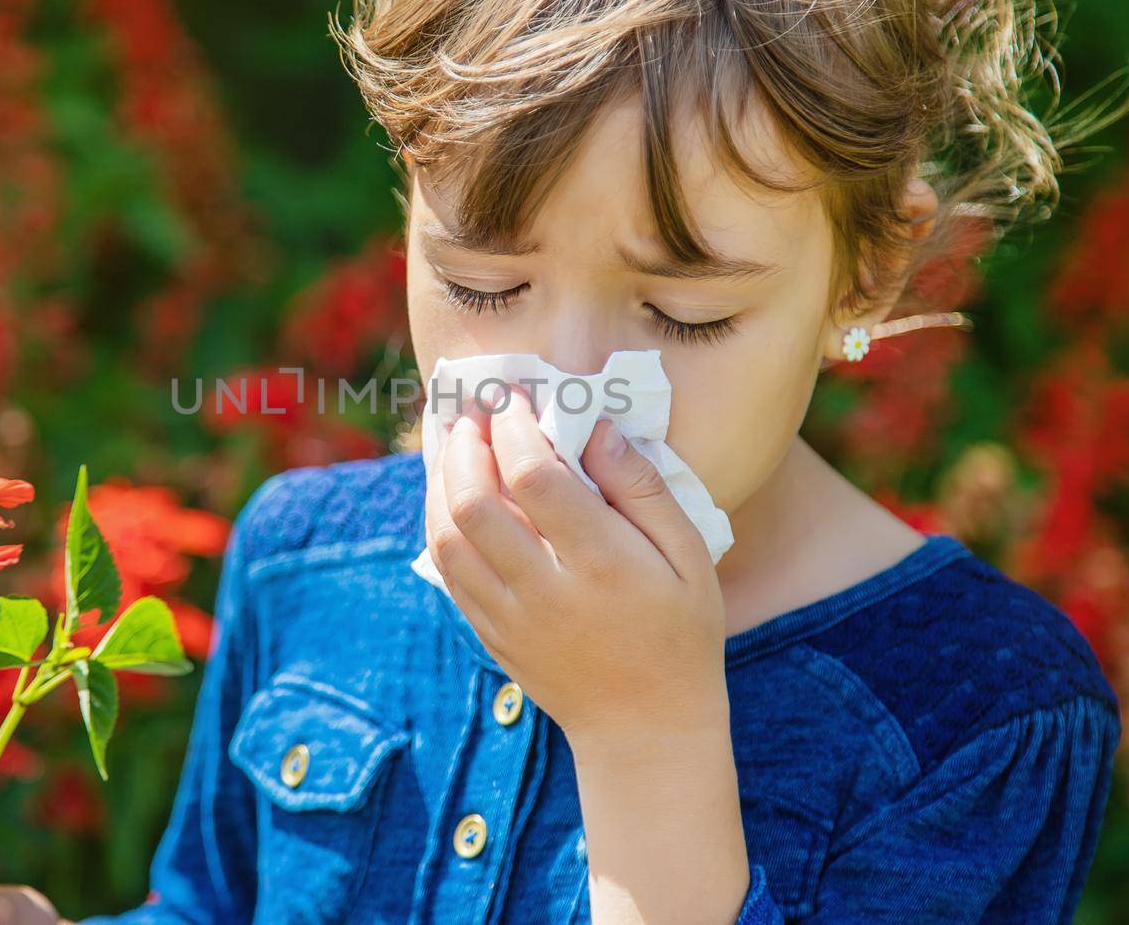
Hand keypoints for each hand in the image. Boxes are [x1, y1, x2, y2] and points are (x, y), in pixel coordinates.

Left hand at [423, 384, 730, 756]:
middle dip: (464, 447)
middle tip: (474, 415)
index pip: (534, 480)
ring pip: (446, 537)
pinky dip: (439, 520)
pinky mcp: (489, 633)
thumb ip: (642, 488)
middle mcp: (545, 591)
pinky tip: (450, 491)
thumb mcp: (689, 555)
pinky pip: (446, 569)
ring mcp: (509, 617)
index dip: (515, 431)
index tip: (516, 402)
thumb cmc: (678, 631)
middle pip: (474, 505)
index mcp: (601, 564)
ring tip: (454, 443)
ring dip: (440, 480)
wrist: (645, 727)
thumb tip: (596, 426)